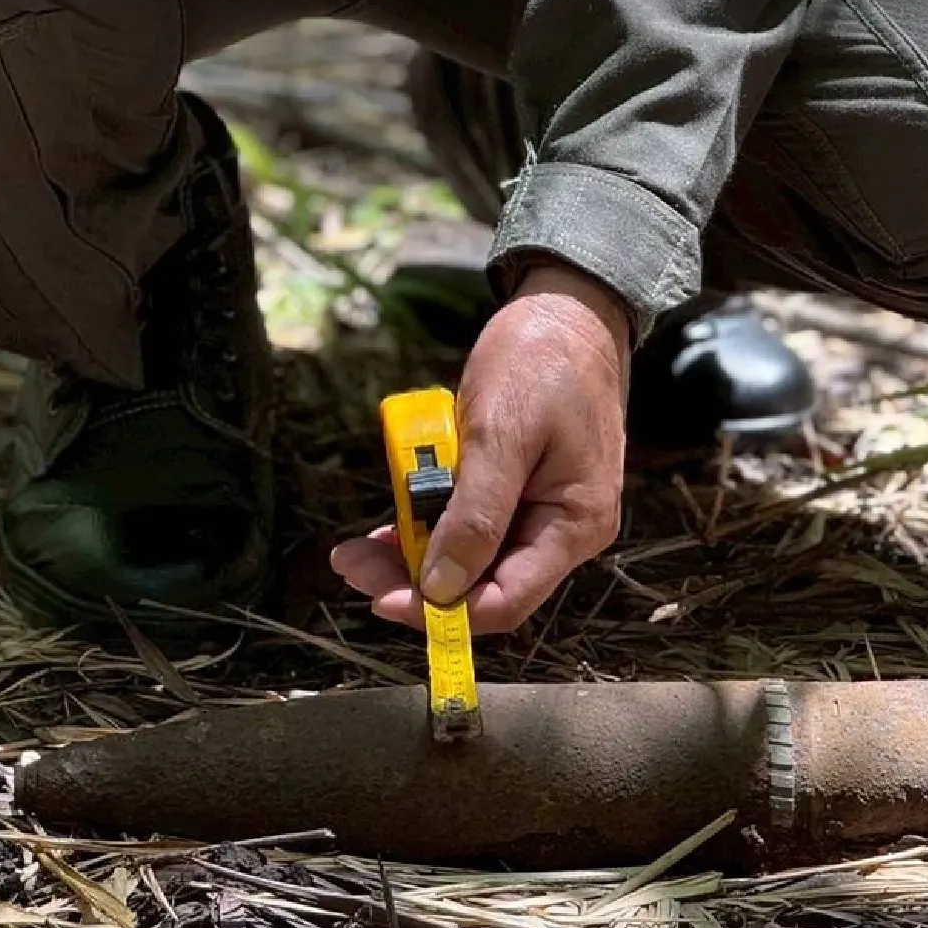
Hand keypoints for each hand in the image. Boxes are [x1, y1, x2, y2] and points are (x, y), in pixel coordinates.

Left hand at [332, 262, 630, 633]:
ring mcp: (544, 513)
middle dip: (416, 585)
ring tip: (358, 549)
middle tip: (352, 566)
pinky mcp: (523, 494)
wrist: (570, 313)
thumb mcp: (499, 435)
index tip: (381, 599)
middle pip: (485, 587)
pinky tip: (390, 527)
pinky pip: (473, 528)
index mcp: (574, 525)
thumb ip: (474, 515)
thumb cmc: (543, 362)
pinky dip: (430, 528)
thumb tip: (442, 588)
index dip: (442, 613)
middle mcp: (564, 531)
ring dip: (415, 559)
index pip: (506, 602)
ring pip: (473, 561)